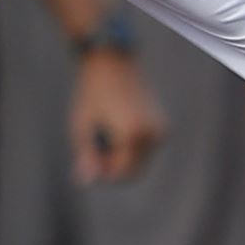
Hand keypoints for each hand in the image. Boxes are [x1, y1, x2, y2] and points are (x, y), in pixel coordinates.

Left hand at [69, 43, 164, 184]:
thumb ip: (85, 157)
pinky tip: (117, 126)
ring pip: (140, 162)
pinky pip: (145, 149)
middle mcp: (152, 134)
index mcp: (133, 135)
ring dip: (122, 157)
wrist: (112, 62)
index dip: (103, 174)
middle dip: (113, 167)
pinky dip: (130, 147)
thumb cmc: (91, 93)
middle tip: (94, 147)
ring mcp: (161, 129)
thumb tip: (85, 182)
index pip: (121, 174)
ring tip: (106, 133)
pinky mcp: (163, 125)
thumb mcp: (81, 127)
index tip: (87, 158)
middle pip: (133, 171)